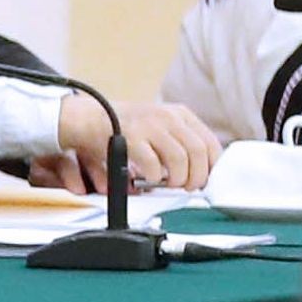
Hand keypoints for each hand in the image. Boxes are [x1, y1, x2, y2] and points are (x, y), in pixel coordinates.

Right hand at [55, 94, 219, 192]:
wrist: (89, 118)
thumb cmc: (125, 128)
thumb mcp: (159, 126)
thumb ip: (180, 142)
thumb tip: (201, 170)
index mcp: (179, 114)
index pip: (210, 143)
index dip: (211, 166)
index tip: (205, 180)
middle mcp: (168, 117)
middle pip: (198, 152)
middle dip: (196, 176)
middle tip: (188, 187)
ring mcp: (150, 126)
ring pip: (180, 160)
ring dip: (177, 179)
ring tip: (169, 184)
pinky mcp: (132, 138)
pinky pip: (153, 165)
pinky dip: (155, 177)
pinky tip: (149, 178)